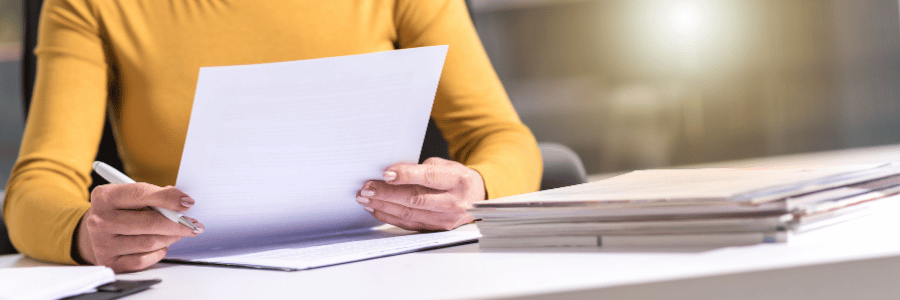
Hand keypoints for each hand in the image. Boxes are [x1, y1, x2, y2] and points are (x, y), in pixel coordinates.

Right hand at [76, 183, 203, 272]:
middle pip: (149, 223)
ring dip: (170, 237)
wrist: (98, 231)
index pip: (141, 194)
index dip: (168, 198)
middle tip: (193, 224)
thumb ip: (155, 196)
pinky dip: (158, 252)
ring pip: (149, 242)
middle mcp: (99, 220)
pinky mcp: (108, 262)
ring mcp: (102, 243)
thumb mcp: (131, 197)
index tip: (187, 202)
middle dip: (177, 224)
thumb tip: (182, 203)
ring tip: (179, 233)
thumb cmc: (121, 211)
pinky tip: (161, 245)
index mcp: (105, 196)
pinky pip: (142, 260)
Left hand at [356, 157, 485, 230]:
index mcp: (458, 180)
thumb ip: (421, 169)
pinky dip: (390, 216)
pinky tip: (376, 208)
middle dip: (387, 194)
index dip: (406, 176)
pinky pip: (409, 224)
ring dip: (383, 206)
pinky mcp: (436, 229)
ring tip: (366, 198)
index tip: (386, 174)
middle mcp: (454, 202)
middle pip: (415, 199)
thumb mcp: (444, 165)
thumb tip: (391, 174)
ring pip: (409, 213)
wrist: (475, 198)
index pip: (429, 178)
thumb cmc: (457, 178)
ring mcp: (446, 219)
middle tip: (366, 188)